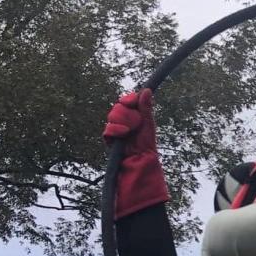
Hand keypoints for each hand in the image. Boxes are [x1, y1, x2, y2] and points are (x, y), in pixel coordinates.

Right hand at [103, 89, 169, 218]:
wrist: (140, 165)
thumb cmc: (146, 147)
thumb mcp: (148, 126)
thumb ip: (146, 109)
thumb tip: (147, 89)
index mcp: (134, 116)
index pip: (126, 101)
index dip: (128, 99)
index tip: (133, 102)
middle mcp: (124, 121)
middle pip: (118, 107)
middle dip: (127, 114)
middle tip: (136, 124)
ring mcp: (116, 130)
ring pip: (112, 116)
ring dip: (122, 123)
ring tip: (129, 133)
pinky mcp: (110, 140)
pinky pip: (108, 130)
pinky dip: (115, 131)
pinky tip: (122, 137)